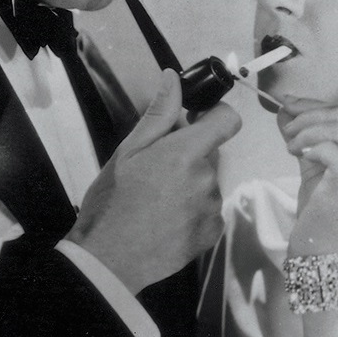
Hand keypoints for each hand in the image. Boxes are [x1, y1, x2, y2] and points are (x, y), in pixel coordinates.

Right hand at [67, 70, 241, 294]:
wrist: (110, 258)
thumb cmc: (113, 201)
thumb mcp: (128, 151)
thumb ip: (159, 114)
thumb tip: (174, 78)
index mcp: (186, 153)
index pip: (228, 120)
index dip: (216, 116)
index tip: (196, 121)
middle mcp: (207, 179)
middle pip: (210, 155)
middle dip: (188, 158)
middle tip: (155, 173)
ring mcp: (212, 208)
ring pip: (207, 184)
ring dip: (190, 187)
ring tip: (157, 202)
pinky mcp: (212, 233)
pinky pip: (208, 211)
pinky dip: (193, 212)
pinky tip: (167, 221)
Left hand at [277, 100, 337, 254]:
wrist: (324, 254)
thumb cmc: (321, 217)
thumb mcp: (312, 168)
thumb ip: (303, 138)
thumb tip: (285, 109)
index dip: (316, 106)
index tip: (289, 104)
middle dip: (311, 112)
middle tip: (287, 127)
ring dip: (309, 128)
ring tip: (291, 146)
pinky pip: (332, 147)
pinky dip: (312, 145)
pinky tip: (299, 156)